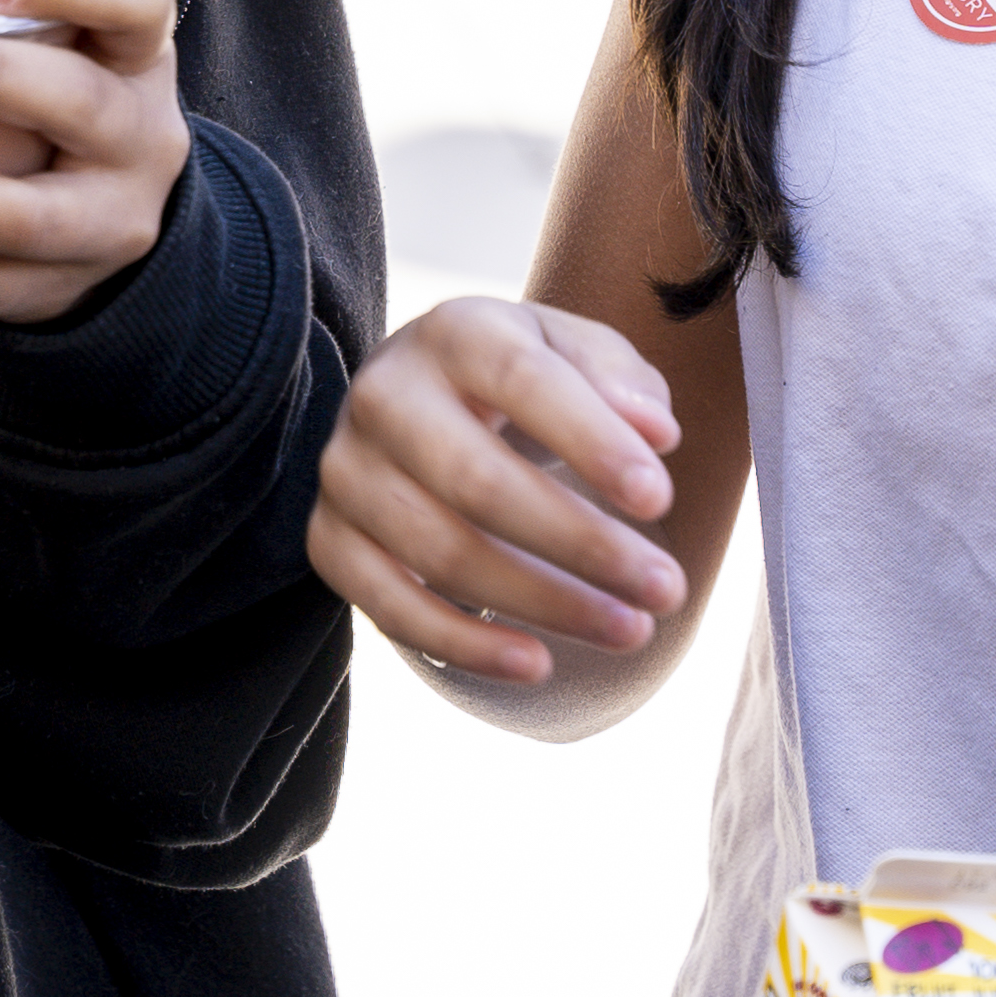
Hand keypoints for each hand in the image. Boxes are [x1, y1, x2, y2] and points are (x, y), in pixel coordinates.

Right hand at [303, 296, 689, 682]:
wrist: (426, 399)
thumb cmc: (524, 382)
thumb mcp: (577, 353)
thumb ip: (620, 379)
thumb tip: (654, 432)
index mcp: (455, 332)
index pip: (520, 379)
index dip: (590, 441)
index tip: (660, 501)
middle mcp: (384, 394)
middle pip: (476, 480)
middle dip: (581, 544)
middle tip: (666, 590)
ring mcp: (348, 469)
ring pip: (438, 552)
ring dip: (543, 604)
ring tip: (630, 630)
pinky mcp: (329, 537)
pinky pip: (386, 606)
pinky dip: (463, 645)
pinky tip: (536, 664)